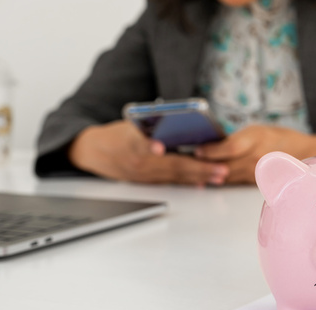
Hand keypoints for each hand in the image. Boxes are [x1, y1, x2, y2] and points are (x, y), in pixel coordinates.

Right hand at [69, 120, 229, 185]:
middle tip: (220, 169)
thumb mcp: (130, 123)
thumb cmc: (117, 134)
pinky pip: (171, 182)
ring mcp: (144, 174)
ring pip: (176, 176)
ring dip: (200, 177)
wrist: (95, 153)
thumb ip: (152, 123)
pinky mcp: (147, 181)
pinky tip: (203, 183)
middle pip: (171, 165)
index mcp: (130, 142)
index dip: (149, 145)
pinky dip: (188, 181)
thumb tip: (178, 119)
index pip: (140, 143)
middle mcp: (138, 161)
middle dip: (199, 168)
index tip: (158, 147)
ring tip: (220, 176)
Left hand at [194, 125, 315, 183]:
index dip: (212, 150)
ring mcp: (256, 172)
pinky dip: (218, 180)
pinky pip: (232, 181)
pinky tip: (203, 181)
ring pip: (226, 175)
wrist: (303, 155)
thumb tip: (207, 146)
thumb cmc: (277, 138)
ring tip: (188, 171)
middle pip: (225, 164)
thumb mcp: (256, 131)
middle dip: (203, 164)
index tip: (197, 150)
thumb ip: (235, 140)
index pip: (231, 147)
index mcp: (257, 139)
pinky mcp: (254, 182)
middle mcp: (257, 158)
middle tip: (184, 162)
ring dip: (207, 174)